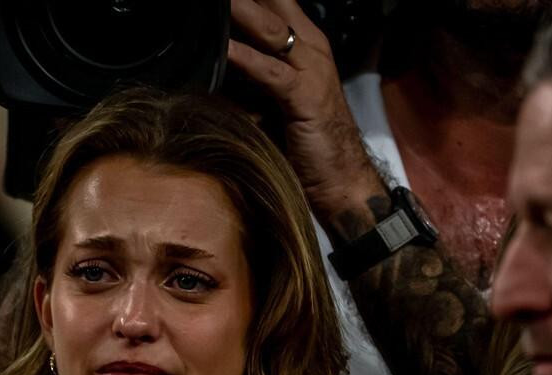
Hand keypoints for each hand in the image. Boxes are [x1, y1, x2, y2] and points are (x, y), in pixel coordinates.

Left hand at [226, 0, 387, 218]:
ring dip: (241, 11)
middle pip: (275, 6)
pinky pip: (270, 71)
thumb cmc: (307, 142)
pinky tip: (224, 49)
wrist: (341, 179)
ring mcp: (311, 70)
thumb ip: (249, 77)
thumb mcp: (274, 99)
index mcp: (305, 45)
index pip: (275, 5)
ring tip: (217, 4)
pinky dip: (244, 58)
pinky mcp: (305, 97)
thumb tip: (209, 66)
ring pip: (271, 30)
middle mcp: (311, 49)